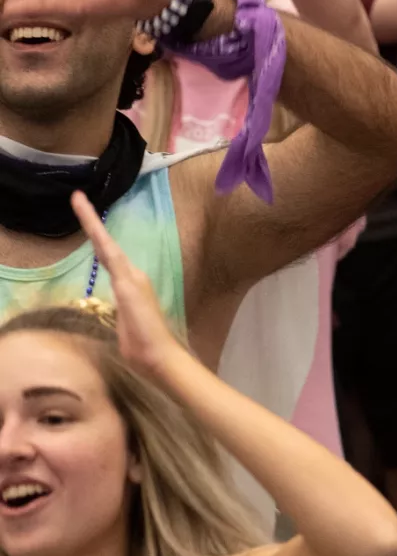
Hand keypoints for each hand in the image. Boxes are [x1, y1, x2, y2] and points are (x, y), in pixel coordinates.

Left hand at [70, 191, 189, 379]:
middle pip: (105, 244)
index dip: (96, 236)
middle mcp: (132, 275)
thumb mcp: (125, 326)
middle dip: (91, 220)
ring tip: (78, 202)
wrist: (160, 358)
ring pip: (106, 244)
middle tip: (76, 197)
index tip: (84, 217)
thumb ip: (120, 313)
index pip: (108, 257)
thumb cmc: (144, 347)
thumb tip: (116, 310)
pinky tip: (90, 222)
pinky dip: (98, 236)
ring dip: (91, 222)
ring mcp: (130, 277)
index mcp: (130, 285)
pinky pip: (110, 253)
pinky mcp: (128, 282)